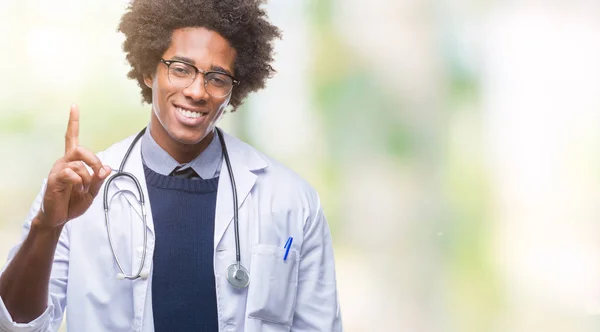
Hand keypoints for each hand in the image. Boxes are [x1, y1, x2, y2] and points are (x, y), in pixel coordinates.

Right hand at [38, 104, 110, 227]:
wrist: (59, 217)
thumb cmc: (74, 201)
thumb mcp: (93, 191)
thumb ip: (99, 179)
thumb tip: (106, 168)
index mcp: (73, 161)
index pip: (71, 137)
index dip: (73, 122)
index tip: (74, 106)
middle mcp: (64, 161)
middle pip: (81, 150)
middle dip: (94, 161)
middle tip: (99, 174)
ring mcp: (58, 170)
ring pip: (79, 165)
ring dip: (87, 178)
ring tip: (83, 189)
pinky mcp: (54, 180)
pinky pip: (71, 174)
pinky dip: (80, 182)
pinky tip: (77, 189)